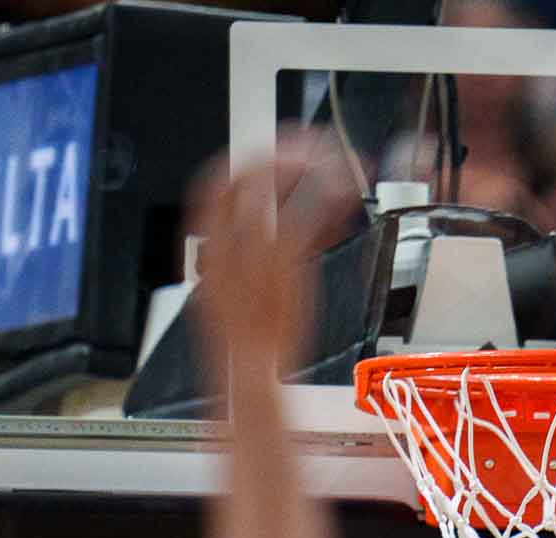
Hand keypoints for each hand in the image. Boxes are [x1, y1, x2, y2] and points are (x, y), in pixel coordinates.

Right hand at [188, 130, 346, 395]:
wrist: (250, 377)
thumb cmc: (252, 336)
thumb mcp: (238, 285)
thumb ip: (247, 248)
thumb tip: (273, 215)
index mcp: (209, 251)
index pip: (212, 186)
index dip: (241, 159)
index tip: (271, 147)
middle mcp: (226, 250)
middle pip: (243, 178)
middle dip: (279, 152)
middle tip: (309, 142)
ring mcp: (254, 260)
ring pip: (276, 194)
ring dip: (308, 169)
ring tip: (335, 160)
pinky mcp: (285, 275)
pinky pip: (305, 223)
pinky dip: (327, 200)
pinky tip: (345, 190)